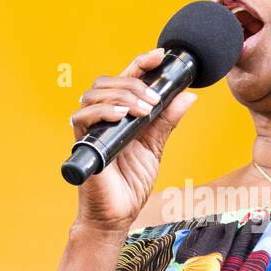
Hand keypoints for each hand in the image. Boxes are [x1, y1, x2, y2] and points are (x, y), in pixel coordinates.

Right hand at [69, 47, 199, 233]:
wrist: (117, 215)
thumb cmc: (130, 183)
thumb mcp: (155, 146)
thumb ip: (167, 120)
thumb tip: (188, 95)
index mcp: (119, 114)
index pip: (126, 79)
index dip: (141, 63)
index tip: (160, 55)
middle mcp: (102, 117)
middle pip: (108, 81)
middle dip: (134, 83)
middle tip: (154, 100)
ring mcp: (90, 129)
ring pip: (96, 93)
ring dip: (123, 96)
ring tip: (144, 111)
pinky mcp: (82, 143)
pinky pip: (83, 117)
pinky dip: (104, 111)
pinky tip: (121, 117)